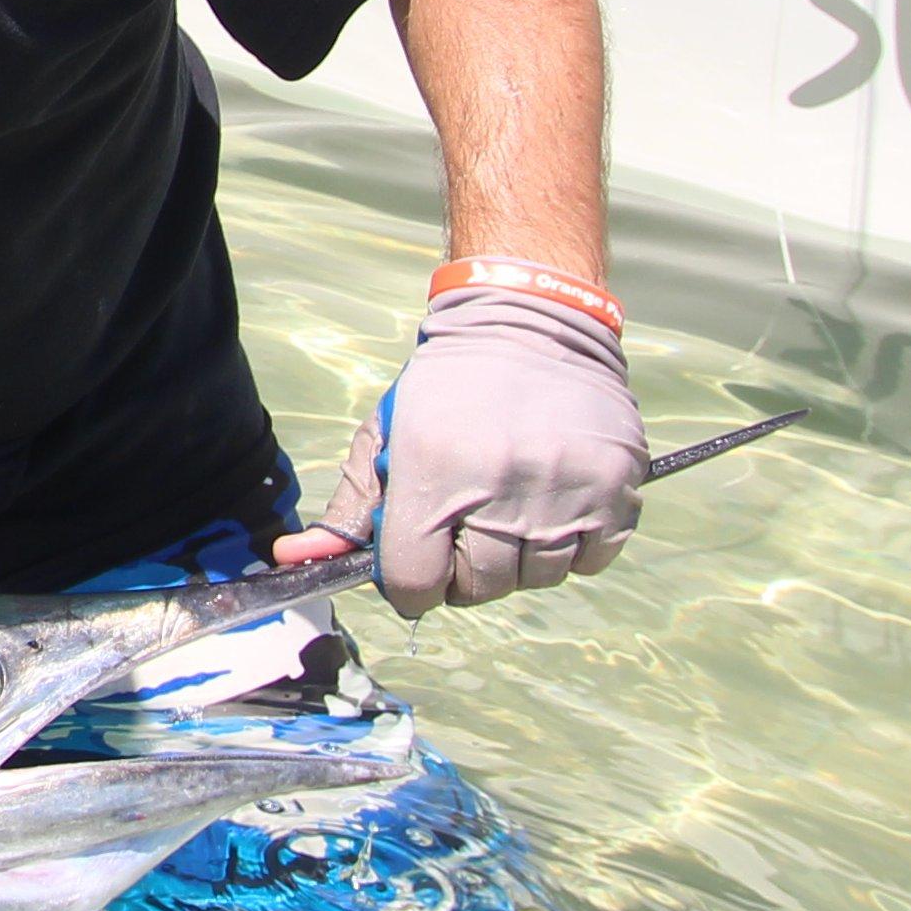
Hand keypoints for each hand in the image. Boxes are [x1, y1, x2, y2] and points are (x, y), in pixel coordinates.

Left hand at [305, 284, 645, 616]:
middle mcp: (500, 489)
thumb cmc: (447, 385)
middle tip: (467, 525)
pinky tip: (553, 502)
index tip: (418, 559)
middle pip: (478, 589)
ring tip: (511, 505)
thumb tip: (295, 561)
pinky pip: (593, 558)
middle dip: (464, 569)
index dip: (410, 581)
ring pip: (537, 578)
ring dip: (521, 557)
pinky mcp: (615, 487)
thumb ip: (348, 509)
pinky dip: (574, 544)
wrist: (530, 321)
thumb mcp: (385, 437)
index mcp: (432, 476)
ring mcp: (565, 492)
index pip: (414, 584)